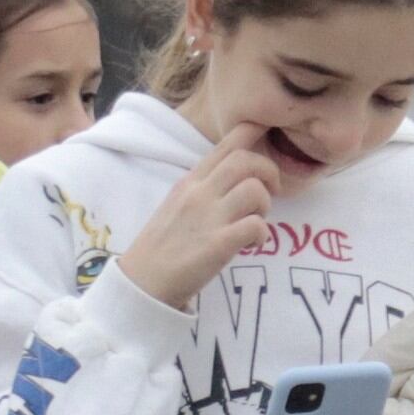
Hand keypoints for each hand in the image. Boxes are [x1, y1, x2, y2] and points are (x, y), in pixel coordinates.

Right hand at [118, 124, 284, 308]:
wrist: (143, 282)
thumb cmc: (162, 246)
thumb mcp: (178, 205)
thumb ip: (204, 189)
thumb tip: (236, 181)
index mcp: (190, 181)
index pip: (226, 144)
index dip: (254, 132)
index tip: (268, 137)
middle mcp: (199, 193)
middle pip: (245, 160)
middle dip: (269, 172)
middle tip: (271, 193)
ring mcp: (208, 217)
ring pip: (255, 190)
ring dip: (265, 205)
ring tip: (256, 221)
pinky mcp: (218, 244)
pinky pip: (255, 226)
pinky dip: (262, 235)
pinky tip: (252, 244)